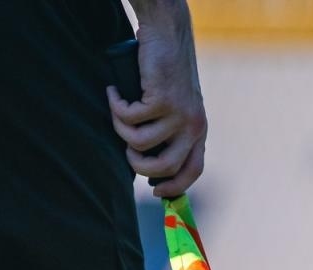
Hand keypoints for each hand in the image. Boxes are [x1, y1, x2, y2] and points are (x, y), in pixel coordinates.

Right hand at [109, 3, 206, 198]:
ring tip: (118, 112)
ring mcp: (178, 113)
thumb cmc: (165, 72)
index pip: (192, 171)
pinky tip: (114, 93)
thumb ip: (168, 134)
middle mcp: (193, 125)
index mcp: (198, 129)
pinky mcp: (162, 100)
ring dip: (121, 130)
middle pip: (164, 167)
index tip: (155, 191)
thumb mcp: (174, 108)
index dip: (173, 187)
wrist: (166, 35)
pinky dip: (116, 107)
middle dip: (138, 165)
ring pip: (139, 143)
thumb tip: (151, 170)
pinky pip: (129, 119)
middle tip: (126, 150)